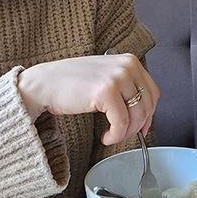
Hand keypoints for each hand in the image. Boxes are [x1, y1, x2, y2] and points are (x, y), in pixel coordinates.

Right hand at [17, 54, 159, 145]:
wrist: (43, 84)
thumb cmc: (70, 82)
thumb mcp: (105, 78)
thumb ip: (125, 89)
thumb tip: (144, 115)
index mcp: (129, 61)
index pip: (152, 92)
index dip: (149, 114)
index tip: (141, 126)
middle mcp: (126, 66)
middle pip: (147, 105)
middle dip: (137, 126)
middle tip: (123, 134)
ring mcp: (117, 77)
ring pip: (136, 116)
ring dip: (125, 133)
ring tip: (111, 136)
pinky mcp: (106, 91)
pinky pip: (121, 122)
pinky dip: (115, 135)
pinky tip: (105, 137)